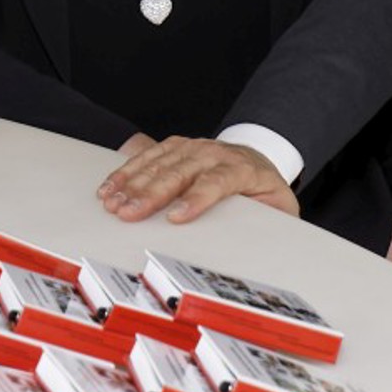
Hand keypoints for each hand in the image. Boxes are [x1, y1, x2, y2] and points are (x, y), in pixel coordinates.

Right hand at [97, 137, 296, 224]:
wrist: (258, 157)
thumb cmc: (264, 189)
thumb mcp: (279, 207)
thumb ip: (273, 223)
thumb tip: (268, 246)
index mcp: (242, 169)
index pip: (217, 181)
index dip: (196, 199)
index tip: (175, 218)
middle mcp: (215, 154)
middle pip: (181, 172)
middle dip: (152, 194)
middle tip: (129, 213)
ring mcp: (194, 147)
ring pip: (160, 162)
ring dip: (133, 183)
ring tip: (113, 203)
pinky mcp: (177, 146)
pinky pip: (149, 155)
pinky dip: (127, 171)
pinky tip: (111, 186)